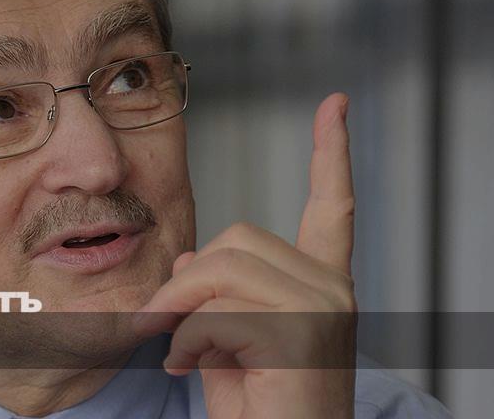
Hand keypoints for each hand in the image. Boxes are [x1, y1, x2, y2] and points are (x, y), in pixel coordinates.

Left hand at [133, 93, 357, 418]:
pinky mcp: (301, 332)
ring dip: (180, 312)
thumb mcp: (222, 344)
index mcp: (320, 284)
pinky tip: (192, 371)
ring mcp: (323, 308)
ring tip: (177, 354)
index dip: (331, 153)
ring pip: (221, 269)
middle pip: (237, 237)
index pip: (332, 206)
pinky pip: (216, 312)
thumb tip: (188, 259)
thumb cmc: (254, 409)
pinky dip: (187, 342)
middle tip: (158, 324)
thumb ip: (211, 297)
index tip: (335, 105)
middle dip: (185, 283)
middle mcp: (332, 288)